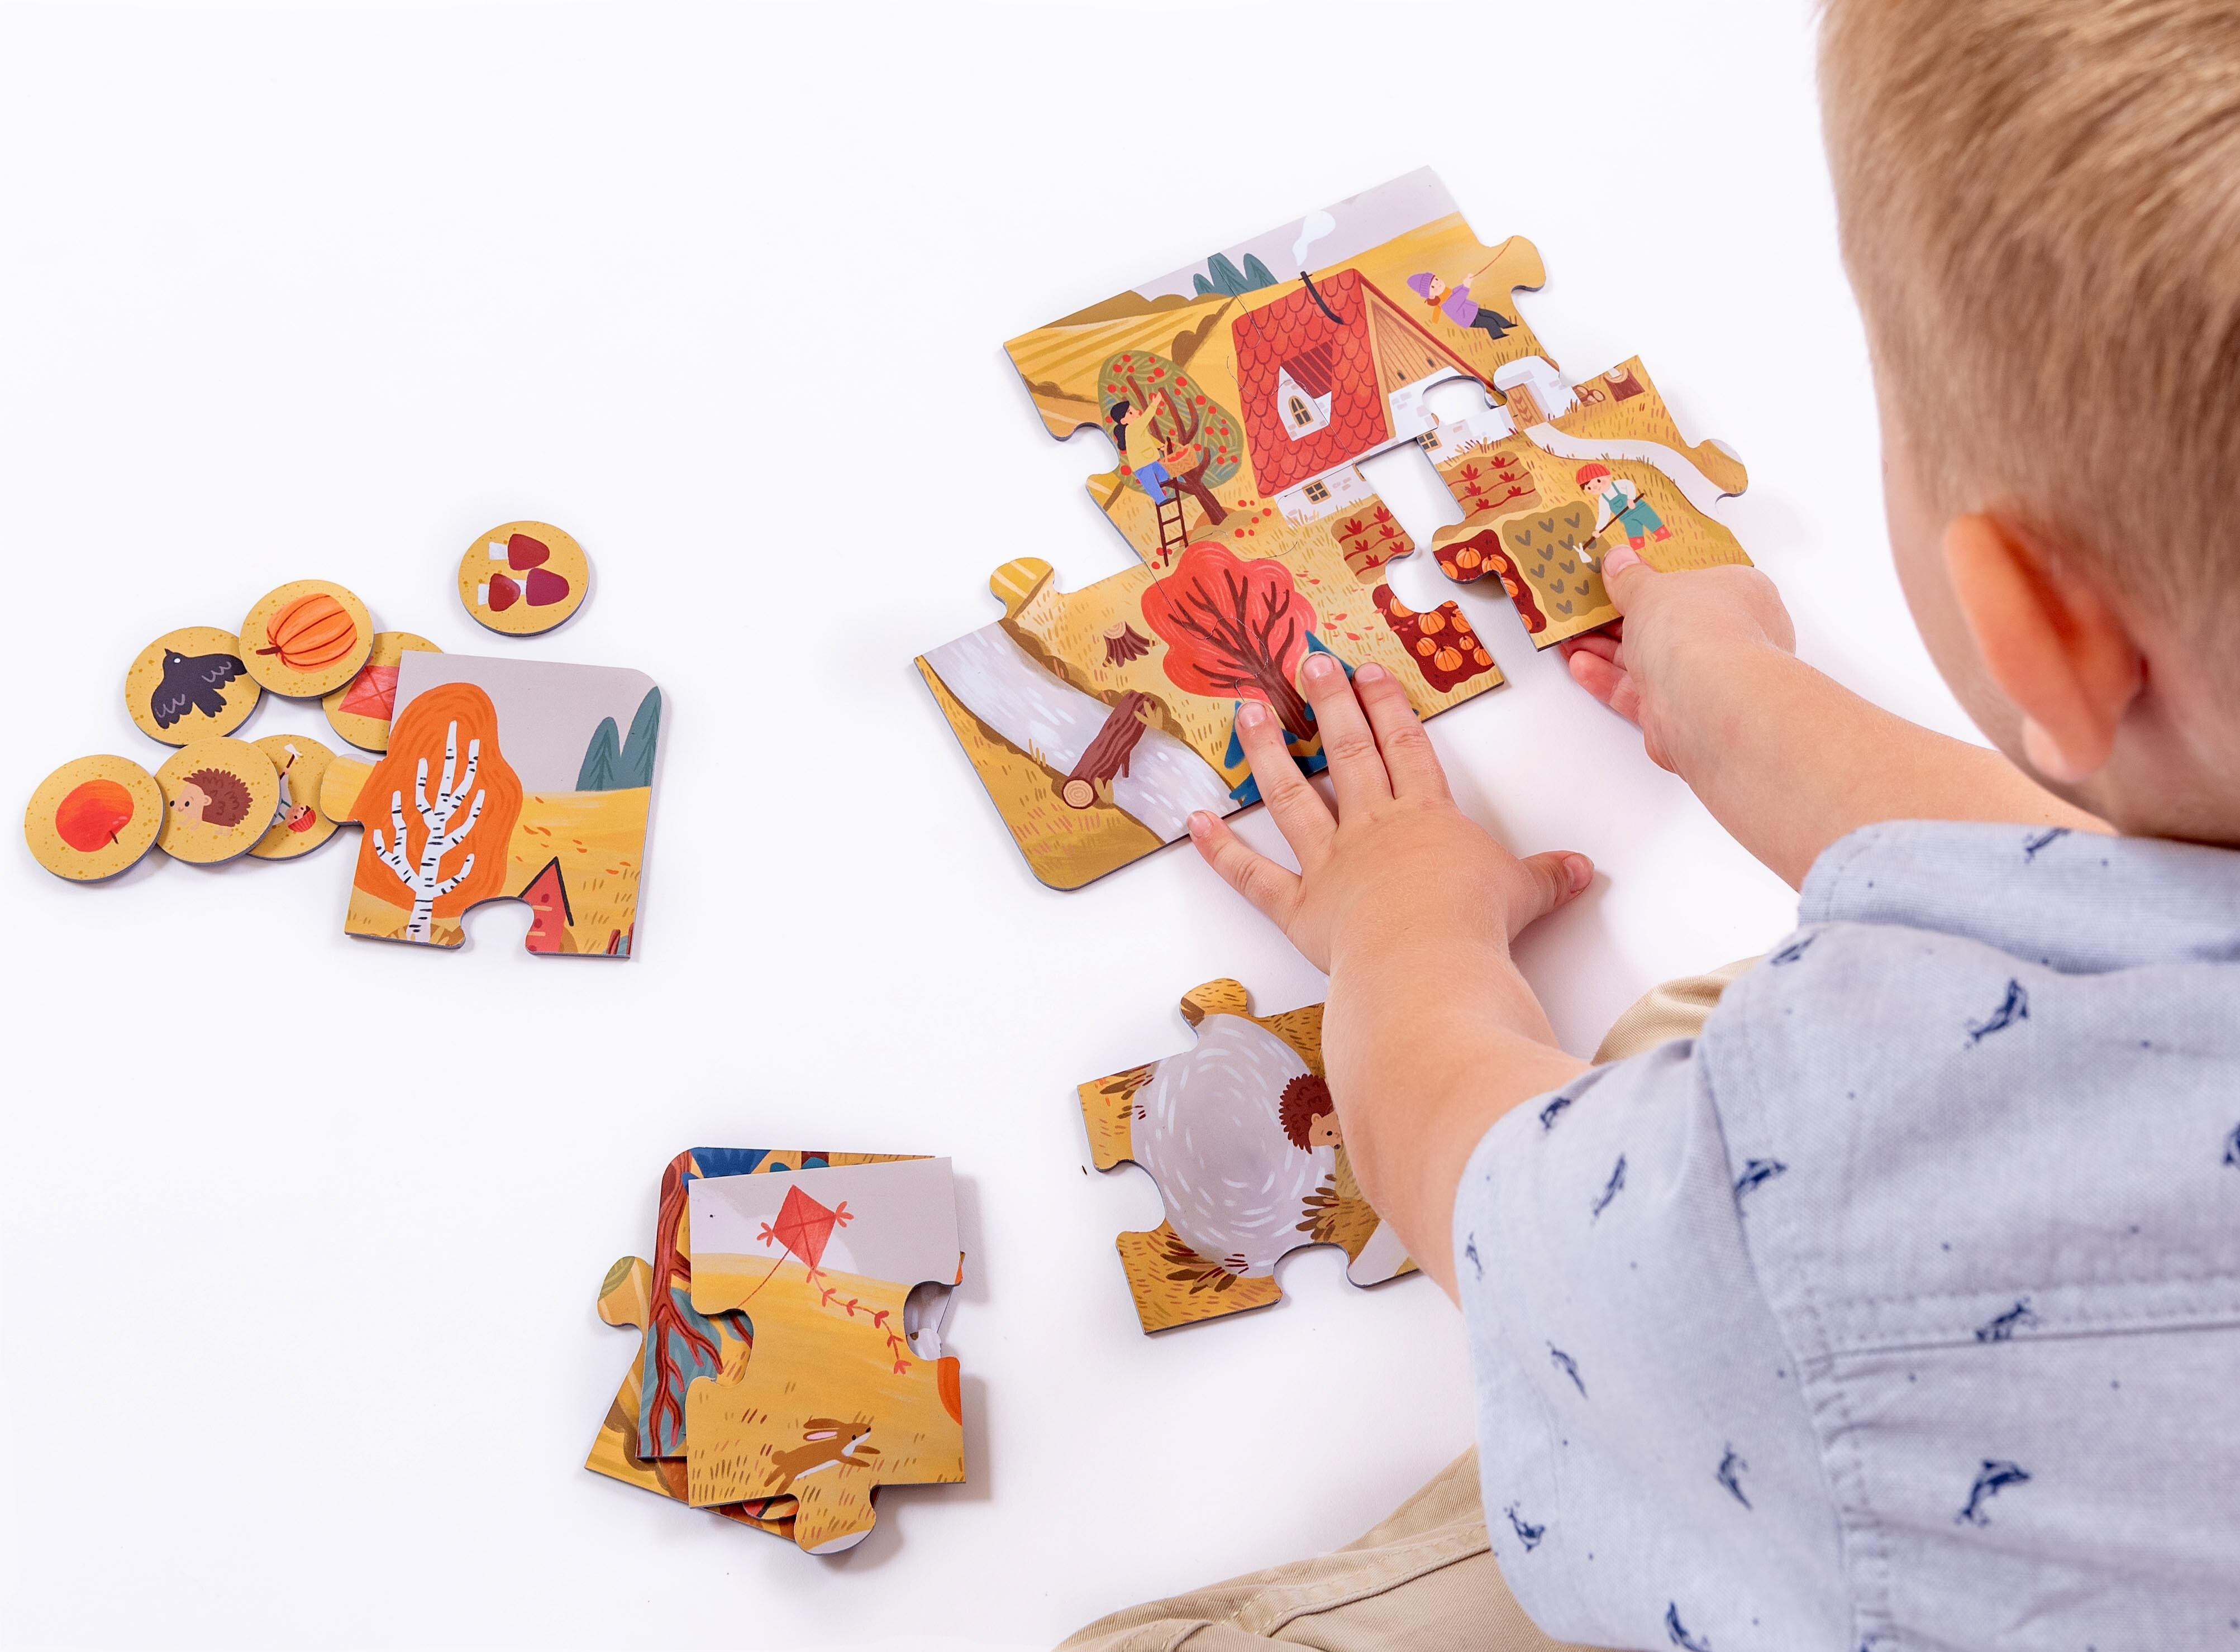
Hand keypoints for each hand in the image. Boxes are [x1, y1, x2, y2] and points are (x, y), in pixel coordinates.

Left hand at [1185, 653, 1592, 974]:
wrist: (1429, 960)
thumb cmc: (1475, 923)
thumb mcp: (1524, 893)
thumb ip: (1548, 877)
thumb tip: (1584, 869)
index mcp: (1425, 817)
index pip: (1404, 748)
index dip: (1386, 707)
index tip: (1367, 672)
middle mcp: (1372, 829)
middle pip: (1347, 753)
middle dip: (1327, 704)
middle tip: (1306, 662)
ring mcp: (1330, 864)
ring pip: (1292, 796)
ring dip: (1268, 753)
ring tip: (1248, 711)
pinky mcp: (1300, 908)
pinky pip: (1252, 875)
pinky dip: (1220, 850)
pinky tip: (1194, 820)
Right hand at [1559, 545, 1796, 773]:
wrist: (1706, 704)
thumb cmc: (1700, 634)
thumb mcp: (1652, 589)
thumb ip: (1630, 578)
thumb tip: (1620, 562)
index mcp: (1738, 594)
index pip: (1697, 580)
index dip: (1659, 576)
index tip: (1627, 571)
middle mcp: (1727, 637)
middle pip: (1667, 622)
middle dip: (1623, 616)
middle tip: (1591, 605)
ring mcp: (1704, 678)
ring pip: (1648, 659)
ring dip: (1607, 648)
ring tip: (1574, 635)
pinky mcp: (1678, 712)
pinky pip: (1637, 692)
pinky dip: (1608, 679)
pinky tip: (1582, 665)